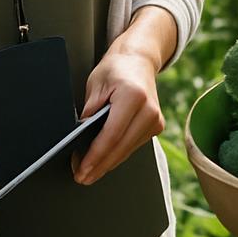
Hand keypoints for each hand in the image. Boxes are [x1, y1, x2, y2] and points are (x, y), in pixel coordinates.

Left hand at [74, 51, 164, 184]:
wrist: (139, 60)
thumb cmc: (116, 69)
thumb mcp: (96, 85)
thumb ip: (89, 112)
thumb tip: (80, 139)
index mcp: (133, 96)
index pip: (111, 135)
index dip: (95, 156)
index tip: (81, 168)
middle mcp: (149, 110)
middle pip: (120, 148)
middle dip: (99, 165)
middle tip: (82, 176)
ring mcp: (156, 119)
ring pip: (128, 150)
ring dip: (108, 163)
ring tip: (89, 171)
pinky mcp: (157, 126)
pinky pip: (133, 146)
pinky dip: (118, 154)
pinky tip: (104, 160)